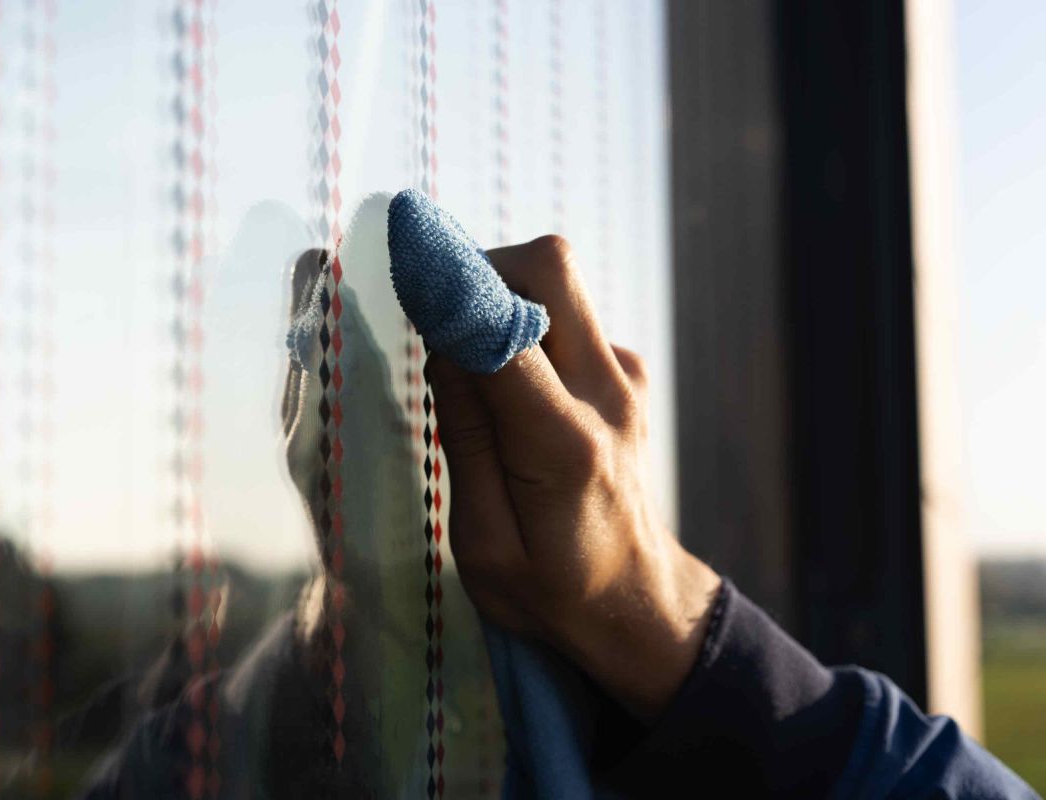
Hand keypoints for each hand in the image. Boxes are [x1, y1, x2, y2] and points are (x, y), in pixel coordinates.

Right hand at [426, 235, 719, 721]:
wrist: (638, 602)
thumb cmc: (550, 590)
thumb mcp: (483, 543)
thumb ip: (465, 441)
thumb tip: (442, 345)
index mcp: (563, 447)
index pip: (503, 333)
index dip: (451, 286)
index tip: (406, 253)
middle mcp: (607, 394)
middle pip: (549, 267)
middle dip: (482, 268)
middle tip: (441, 316)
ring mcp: (626, 377)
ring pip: (558, 283)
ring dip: (503, 301)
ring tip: (477, 373)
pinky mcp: (627, 372)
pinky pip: (566, 317)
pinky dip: (526, 330)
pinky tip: (514, 394)